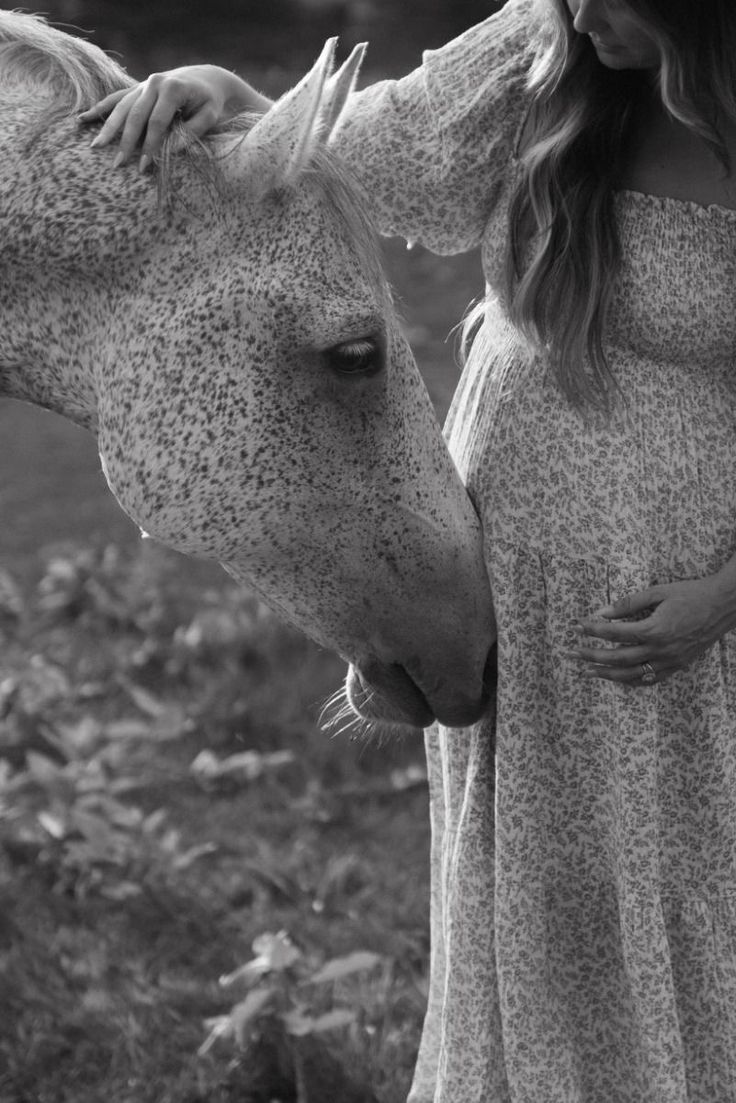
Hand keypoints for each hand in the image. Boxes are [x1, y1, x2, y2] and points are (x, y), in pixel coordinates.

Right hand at [78, 65, 246, 169]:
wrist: (206, 79)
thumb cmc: (210, 101)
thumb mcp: (209, 116)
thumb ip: (192, 131)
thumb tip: (171, 151)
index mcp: (172, 88)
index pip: (156, 122)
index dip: (150, 145)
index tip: (143, 166)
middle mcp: (153, 83)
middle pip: (134, 115)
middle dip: (125, 141)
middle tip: (116, 163)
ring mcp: (143, 84)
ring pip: (121, 107)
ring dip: (108, 127)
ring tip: (96, 147)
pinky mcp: (137, 88)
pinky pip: (116, 99)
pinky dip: (100, 108)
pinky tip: (83, 119)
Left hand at [566, 575, 735, 685]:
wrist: (722, 606)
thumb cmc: (690, 594)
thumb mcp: (658, 592)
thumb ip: (629, 604)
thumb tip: (602, 612)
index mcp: (655, 629)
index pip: (615, 633)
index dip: (593, 630)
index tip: (578, 626)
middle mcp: (661, 649)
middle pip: (618, 657)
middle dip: (592, 656)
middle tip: (573, 653)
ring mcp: (670, 661)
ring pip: (632, 674)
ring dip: (607, 674)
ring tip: (588, 671)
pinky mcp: (677, 666)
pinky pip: (650, 679)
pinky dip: (631, 680)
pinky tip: (617, 677)